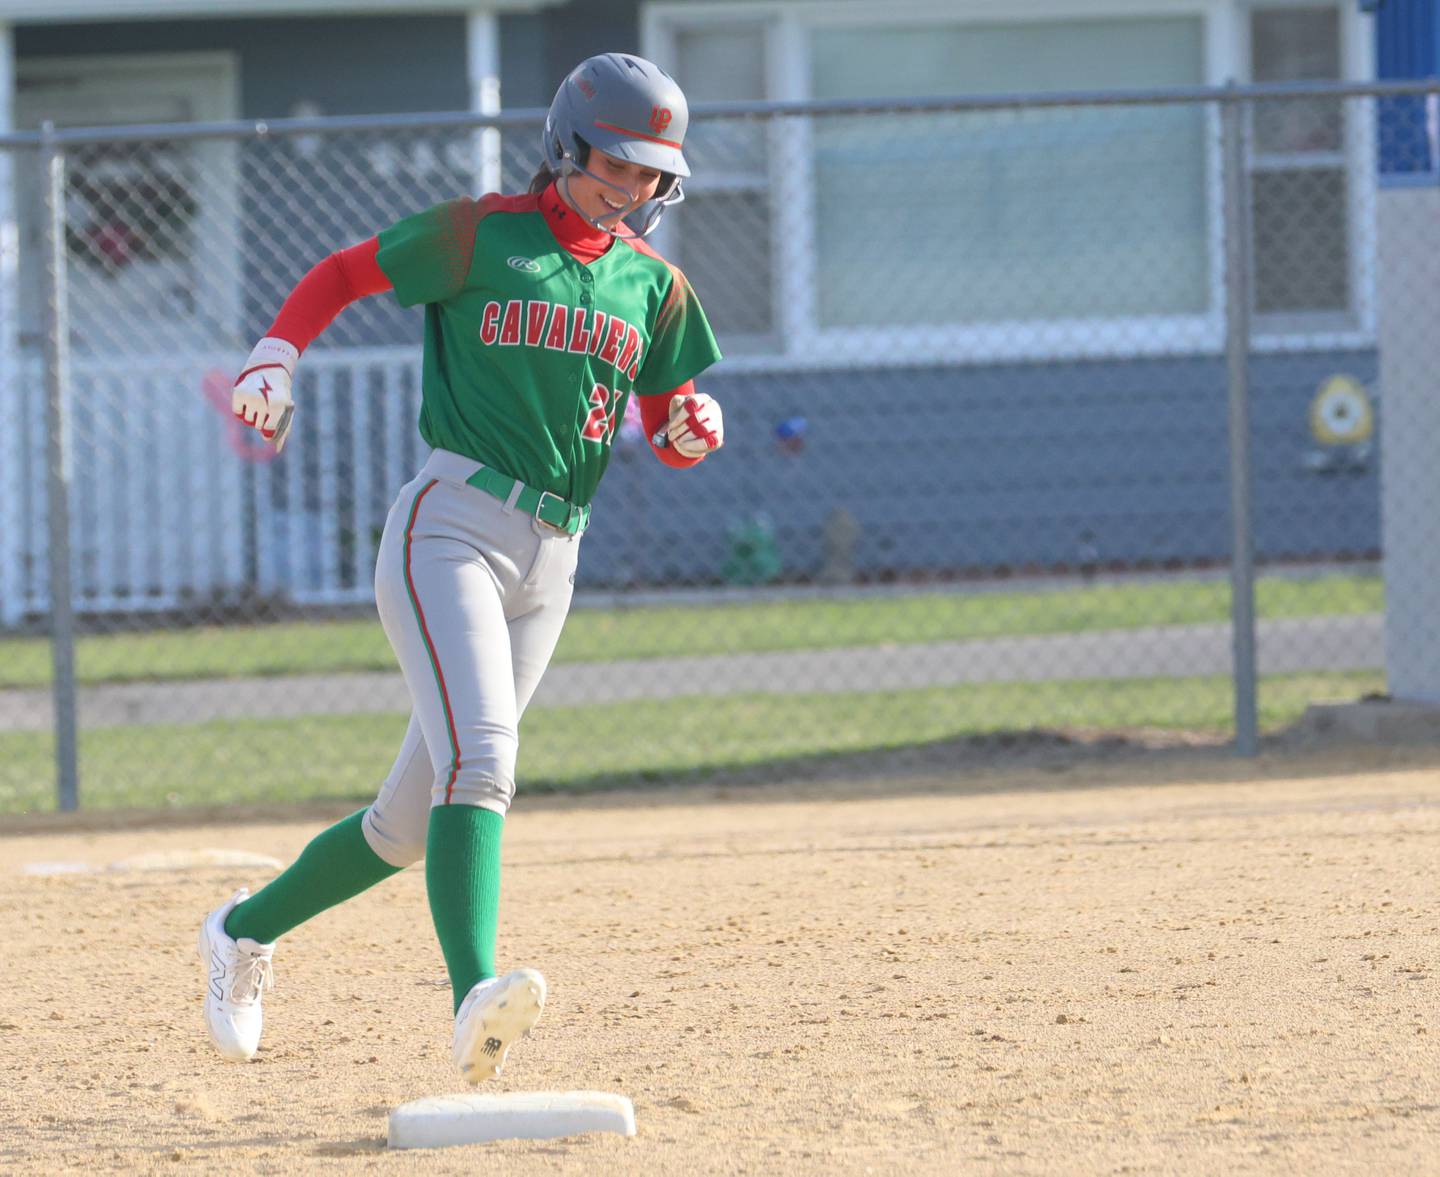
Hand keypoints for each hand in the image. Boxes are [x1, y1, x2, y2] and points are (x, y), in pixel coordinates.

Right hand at [232, 336, 298, 450]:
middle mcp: (264, 402)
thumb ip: (283, 430)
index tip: (270, 423)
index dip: (269, 430)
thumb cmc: (279, 394)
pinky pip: (237, 412)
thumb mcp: (285, 410)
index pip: (268, 430)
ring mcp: (250, 397)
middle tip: (267, 405)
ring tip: (259, 401)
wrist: (269, 369)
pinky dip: (242, 409)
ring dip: (252, 415)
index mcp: (279, 407)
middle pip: (257, 426)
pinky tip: (249, 399)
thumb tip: (277, 449)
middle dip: (261, 419)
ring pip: (247, 420)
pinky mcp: (238, 392)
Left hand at [665, 392, 723, 458]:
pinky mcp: (718, 437)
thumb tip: (680, 402)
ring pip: (703, 430)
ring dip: (686, 437)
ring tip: (677, 441)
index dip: (680, 416)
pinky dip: (694, 445)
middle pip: (697, 418)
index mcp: (703, 398)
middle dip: (680, 429)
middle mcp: (713, 408)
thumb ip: (677, 401)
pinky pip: (708, 442)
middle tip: (671, 436)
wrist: (690, 432)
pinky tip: (684, 446)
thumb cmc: (682, 417)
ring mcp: (718, 422)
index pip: (692, 404)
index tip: (671, 426)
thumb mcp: (677, 406)